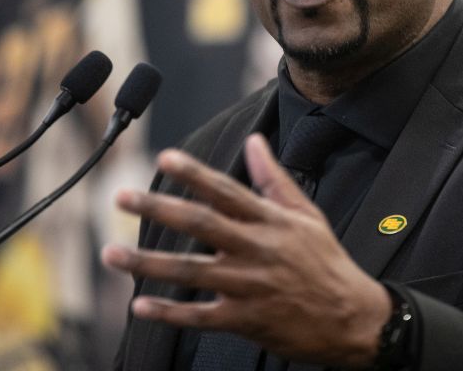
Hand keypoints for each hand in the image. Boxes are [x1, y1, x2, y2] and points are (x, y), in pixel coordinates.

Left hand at [102, 133, 391, 366]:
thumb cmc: (327, 262)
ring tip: (110, 254)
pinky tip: (140, 305)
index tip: (164, 158)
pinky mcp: (245, 320)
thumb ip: (274, 179)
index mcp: (270, 221)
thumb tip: (255, 141)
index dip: (194, 174)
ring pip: (190, 272)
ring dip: (146, 264)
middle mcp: (256, 249)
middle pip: (200, 225)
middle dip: (158, 209)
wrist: (353, 319)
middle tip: (121, 197)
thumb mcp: (307, 215)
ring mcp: (249, 287)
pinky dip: (169, 312)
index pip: (226, 190)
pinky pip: (199, 316)